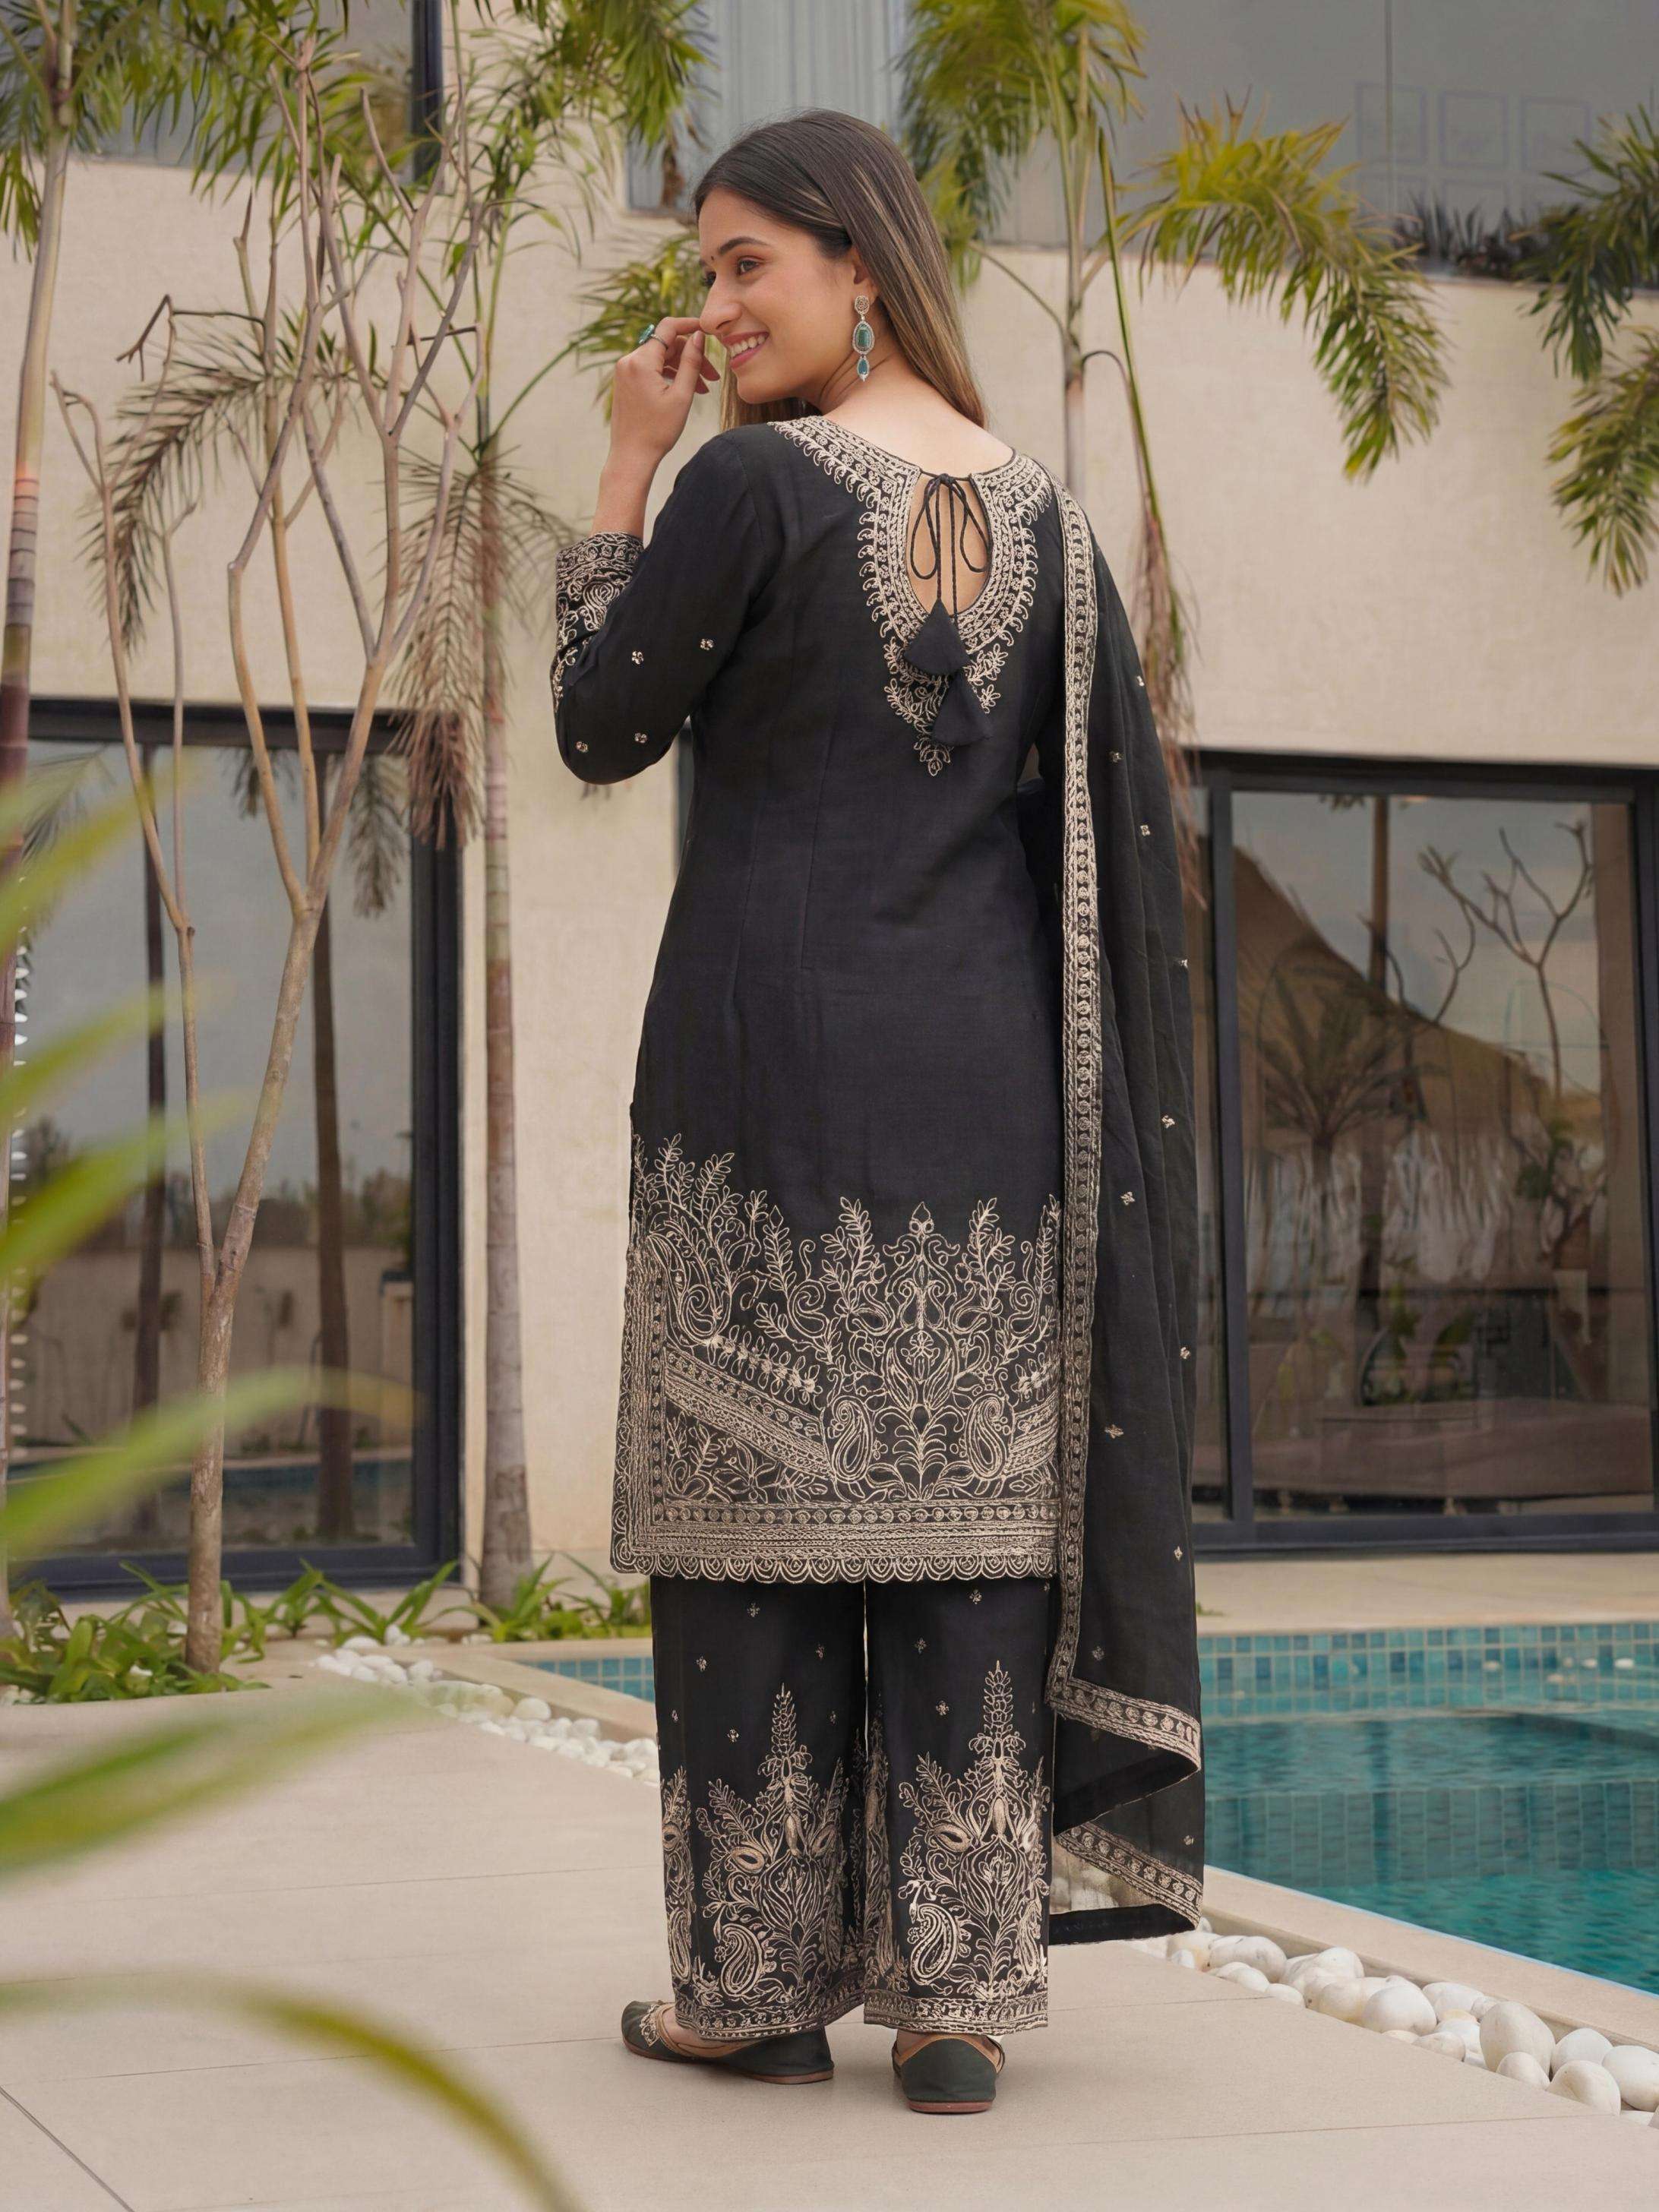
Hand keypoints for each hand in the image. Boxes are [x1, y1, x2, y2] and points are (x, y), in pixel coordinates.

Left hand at [609, 315, 717, 469]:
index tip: (708, 330)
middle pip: (667, 345)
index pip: (668, 328)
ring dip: (682, 368)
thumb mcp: (681, 396)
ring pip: (660, 358)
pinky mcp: (625, 382)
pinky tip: (685, 391)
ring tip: (703, 388)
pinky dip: (669, 375)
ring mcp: (625, 371)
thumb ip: (692, 362)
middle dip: (691, 356)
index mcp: (641, 361)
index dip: (690, 325)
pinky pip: (651, 369)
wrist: (632, 457)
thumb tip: (698, 336)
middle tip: (713, 376)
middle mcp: (628, 361)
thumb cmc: (657, 432)